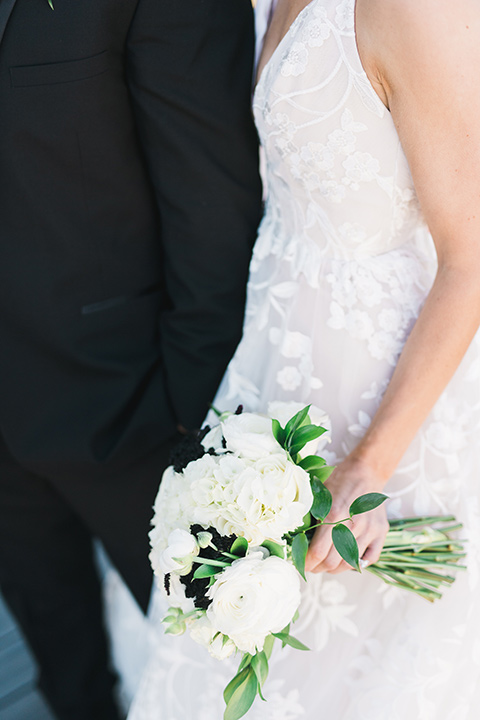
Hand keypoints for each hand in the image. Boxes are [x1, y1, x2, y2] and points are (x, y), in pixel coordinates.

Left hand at [305, 456, 388, 573]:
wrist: (365, 471)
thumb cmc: (337, 481)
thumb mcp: (318, 494)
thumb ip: (308, 516)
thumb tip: (294, 540)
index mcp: (333, 515)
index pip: (318, 553)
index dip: (306, 563)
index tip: (300, 564)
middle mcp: (353, 525)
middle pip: (332, 563)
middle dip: (318, 568)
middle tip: (311, 565)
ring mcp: (369, 530)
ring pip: (349, 564)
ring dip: (334, 568)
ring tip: (326, 563)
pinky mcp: (381, 532)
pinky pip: (369, 559)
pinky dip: (357, 564)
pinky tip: (346, 558)